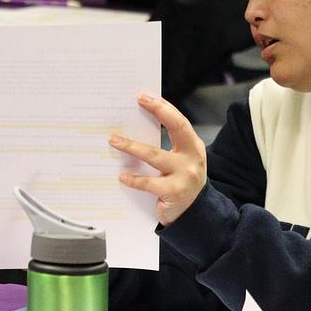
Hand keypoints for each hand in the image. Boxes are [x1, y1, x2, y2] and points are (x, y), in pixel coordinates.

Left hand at [109, 93, 206, 226]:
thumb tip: (135, 126)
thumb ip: (166, 146)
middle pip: (176, 128)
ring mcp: (185, 175)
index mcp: (193, 147)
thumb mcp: (179, 162)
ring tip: (113, 141)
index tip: (144, 96)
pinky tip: (122, 175)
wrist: (196, 214)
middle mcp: (192, 158)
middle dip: (158, 111)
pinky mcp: (174, 192)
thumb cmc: (180, 182)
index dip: (163, 107)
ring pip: (155, 155)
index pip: (179, 121)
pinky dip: (134, 179)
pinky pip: (150, 183)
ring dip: (131, 147)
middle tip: (139, 101)